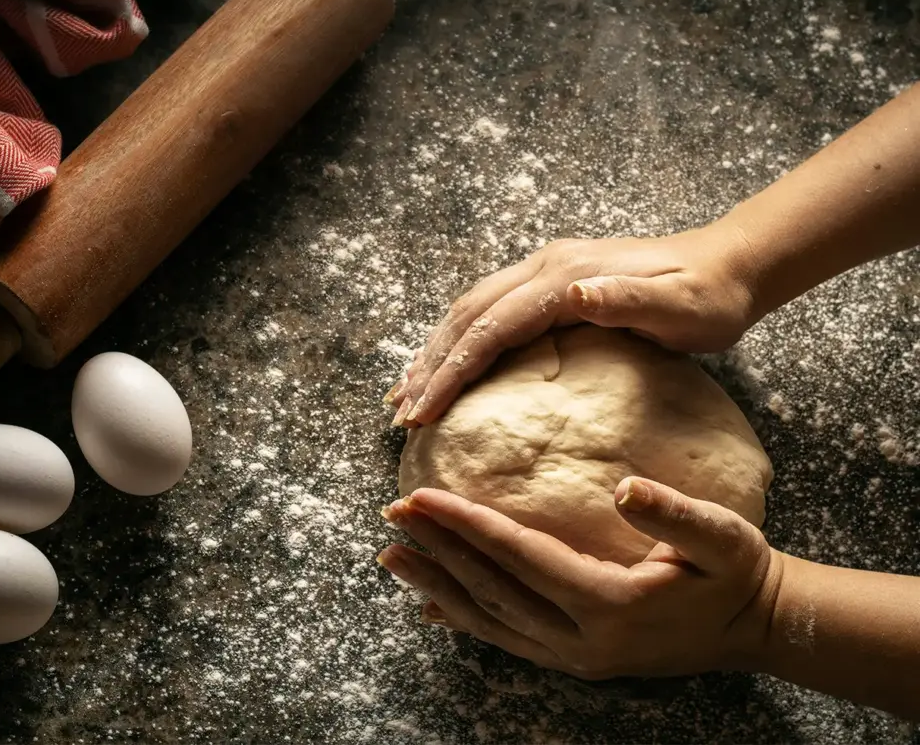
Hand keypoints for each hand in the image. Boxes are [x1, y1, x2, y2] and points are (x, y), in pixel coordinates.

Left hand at [377, 479, 782, 679]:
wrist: (755, 628)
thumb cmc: (736, 575)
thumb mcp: (721, 538)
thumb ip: (673, 514)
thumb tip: (624, 488)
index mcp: (609, 604)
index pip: (518, 556)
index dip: (465, 525)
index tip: (421, 497)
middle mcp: (581, 640)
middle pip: (491, 589)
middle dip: (437, 550)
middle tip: (391, 516)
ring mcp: (575, 657)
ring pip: (490, 619)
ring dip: (437, 586)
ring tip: (393, 558)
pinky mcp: (575, 660)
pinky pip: (508, 639)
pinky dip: (467, 619)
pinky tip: (434, 606)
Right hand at [384, 225, 755, 426]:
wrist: (727, 266)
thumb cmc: (707, 298)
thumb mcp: (680, 304)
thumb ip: (629, 298)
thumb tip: (576, 292)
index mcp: (563, 277)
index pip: (490, 329)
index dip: (451, 372)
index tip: (422, 413)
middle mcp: (543, 268)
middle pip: (467, 318)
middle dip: (429, 366)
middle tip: (399, 414)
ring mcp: (543, 271)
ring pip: (469, 311)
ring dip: (434, 352)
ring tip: (404, 394)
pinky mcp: (549, 282)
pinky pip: (489, 312)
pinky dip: (457, 340)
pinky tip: (447, 362)